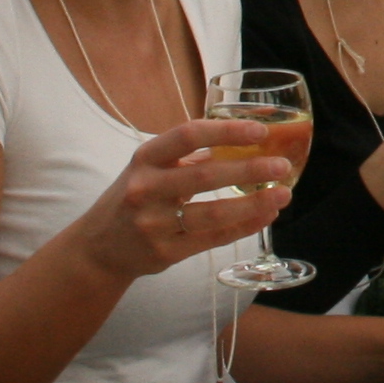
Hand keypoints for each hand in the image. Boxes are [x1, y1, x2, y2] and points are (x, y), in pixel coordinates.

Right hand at [74, 118, 293, 281]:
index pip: (188, 136)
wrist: (99, 247)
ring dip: (253, 203)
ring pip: (213, 213)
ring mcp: (154, 223)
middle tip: (281, 166)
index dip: (226, 131)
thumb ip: (190, 155)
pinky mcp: (166, 252)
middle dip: (249, 169)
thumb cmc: (135, 198)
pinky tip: (265, 216)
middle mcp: (146, 189)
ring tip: (283, 194)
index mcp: (146, 159)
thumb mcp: (151, 168)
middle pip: (205, 176)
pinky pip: (212, 238)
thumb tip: (244, 135)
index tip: (259, 130)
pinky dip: (244, 226)